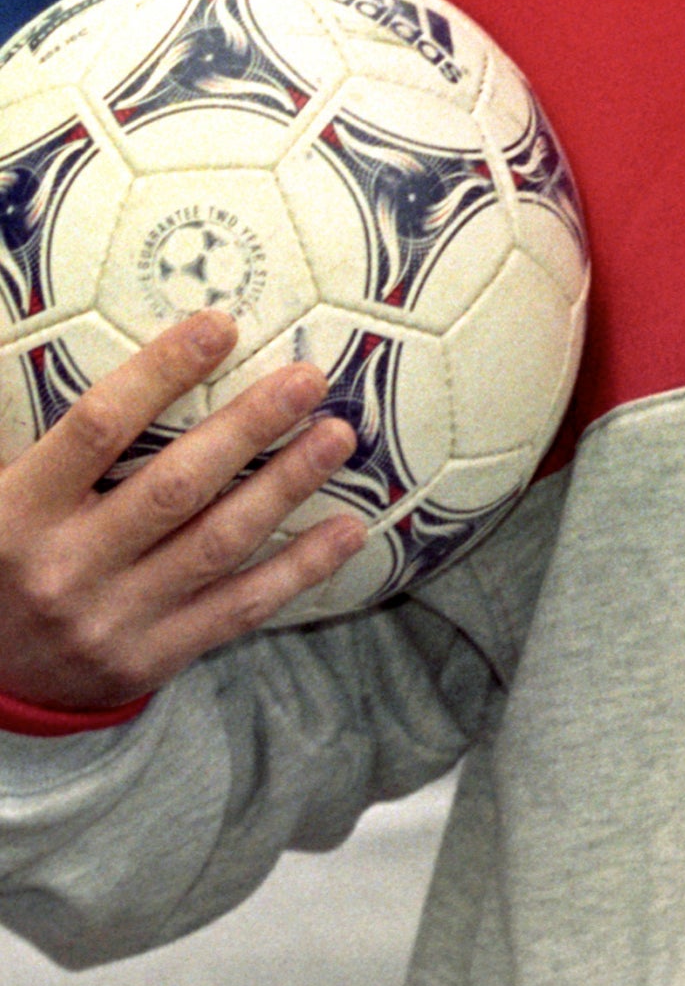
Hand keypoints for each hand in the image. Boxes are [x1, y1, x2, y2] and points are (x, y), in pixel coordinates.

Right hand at [0, 316, 364, 712]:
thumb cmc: (3, 560)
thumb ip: (49, 443)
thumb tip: (102, 355)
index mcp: (17, 513)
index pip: (97, 428)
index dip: (160, 372)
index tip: (219, 327)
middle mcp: (64, 566)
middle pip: (176, 485)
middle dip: (249, 427)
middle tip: (308, 379)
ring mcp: (110, 619)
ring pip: (219, 543)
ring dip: (288, 485)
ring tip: (338, 437)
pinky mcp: (148, 659)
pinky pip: (239, 608)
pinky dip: (300, 568)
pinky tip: (348, 529)